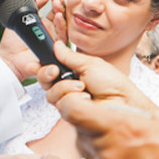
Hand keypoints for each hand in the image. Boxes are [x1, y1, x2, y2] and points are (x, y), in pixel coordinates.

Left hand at [0, 0, 67, 81]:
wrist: (8, 58)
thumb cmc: (13, 42)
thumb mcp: (22, 16)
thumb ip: (35, 4)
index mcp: (45, 24)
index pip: (56, 11)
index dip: (57, 2)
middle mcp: (52, 32)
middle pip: (63, 17)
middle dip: (61, 7)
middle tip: (56, 0)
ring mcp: (54, 41)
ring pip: (64, 26)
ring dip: (61, 15)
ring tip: (56, 6)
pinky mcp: (56, 50)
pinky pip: (63, 38)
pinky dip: (62, 27)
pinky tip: (57, 18)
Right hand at [36, 41, 157, 114]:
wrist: (123, 102)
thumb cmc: (113, 84)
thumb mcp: (90, 64)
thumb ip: (70, 56)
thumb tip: (56, 45)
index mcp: (73, 73)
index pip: (50, 68)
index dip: (40, 65)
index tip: (35, 62)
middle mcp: (68, 87)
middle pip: (44, 81)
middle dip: (46, 73)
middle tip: (55, 71)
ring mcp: (69, 101)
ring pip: (50, 93)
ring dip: (66, 87)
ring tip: (83, 87)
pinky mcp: (70, 114)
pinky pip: (60, 103)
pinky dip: (72, 97)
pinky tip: (85, 98)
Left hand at [53, 91, 158, 158]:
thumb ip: (143, 113)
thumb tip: (133, 110)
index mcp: (122, 127)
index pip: (73, 111)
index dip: (72, 102)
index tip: (80, 100)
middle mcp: (109, 151)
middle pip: (78, 131)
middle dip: (89, 124)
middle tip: (110, 123)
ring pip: (88, 152)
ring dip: (99, 144)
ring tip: (126, 145)